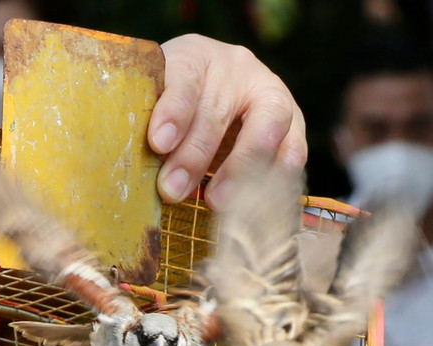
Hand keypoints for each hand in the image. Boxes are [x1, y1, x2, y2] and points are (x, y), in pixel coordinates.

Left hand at [151, 34, 307, 208]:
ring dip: (242, 167)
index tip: (158, 142)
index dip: (173, 111)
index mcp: (193, 56)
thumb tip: (139, 171)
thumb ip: (145, 129)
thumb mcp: (150, 107)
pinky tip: (256, 203)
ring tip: (217, 201)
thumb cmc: (169, 108)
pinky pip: (293, 147)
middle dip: (195, 155)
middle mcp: (236, 68)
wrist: (210, 99)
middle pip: (218, 109)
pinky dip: (277, 177)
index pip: (183, 78)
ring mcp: (270, 93)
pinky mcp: (293, 123)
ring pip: (265, 124)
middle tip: (172, 189)